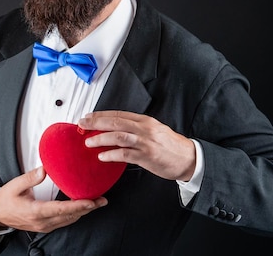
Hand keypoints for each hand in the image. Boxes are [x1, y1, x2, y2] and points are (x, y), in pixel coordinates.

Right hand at [0, 166, 107, 232]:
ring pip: (69, 220)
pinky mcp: (46, 226)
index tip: (91, 201)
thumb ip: (30, 178)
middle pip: (70, 216)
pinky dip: (76, 214)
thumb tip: (44, 168)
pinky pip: (64, 221)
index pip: (61, 209)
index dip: (78, 206)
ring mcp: (45, 226)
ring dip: (84, 212)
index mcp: (35, 211)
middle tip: (103, 200)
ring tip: (98, 202)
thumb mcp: (14, 185)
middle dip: (87, 208)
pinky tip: (83, 207)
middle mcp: (43, 222)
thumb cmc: (5, 199)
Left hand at [78, 110, 195, 181]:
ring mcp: (146, 142)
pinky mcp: (148, 156)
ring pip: (119, 136)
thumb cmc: (170, 146)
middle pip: (116, 122)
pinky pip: (126, 154)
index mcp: (145, 120)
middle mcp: (145, 128)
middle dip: (96, 122)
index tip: (88, 116)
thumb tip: (115, 129)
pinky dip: (112, 155)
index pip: (119, 114)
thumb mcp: (154, 130)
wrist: (189, 159)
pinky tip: (102, 156)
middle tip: (82, 125)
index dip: (101, 115)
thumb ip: (136, 128)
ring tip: (88, 142)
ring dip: (101, 138)